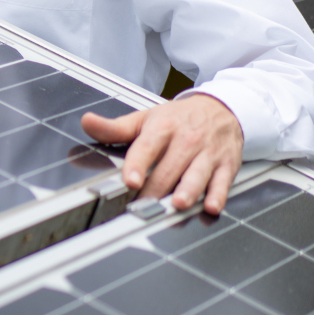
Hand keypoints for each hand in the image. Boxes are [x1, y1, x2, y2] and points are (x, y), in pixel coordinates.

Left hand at [80, 94, 243, 214]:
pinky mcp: (226, 165)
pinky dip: (218, 195)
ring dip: (188, 190)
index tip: (130, 180)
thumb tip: (87, 122)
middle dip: (157, 188)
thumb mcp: (145, 118)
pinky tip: (211, 206)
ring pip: (197, 175)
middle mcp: (186, 140)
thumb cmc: (178, 118)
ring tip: (177, 204)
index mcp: (162, 128)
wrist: (221, 108)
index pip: (147, 147)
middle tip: (143, 206)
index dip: (137, 164)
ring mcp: (207, 153)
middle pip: (169, 168)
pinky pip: (223, 182)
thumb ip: (115, 128)